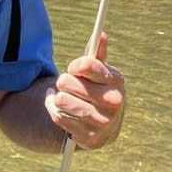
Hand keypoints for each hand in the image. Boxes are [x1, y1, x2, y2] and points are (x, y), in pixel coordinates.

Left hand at [44, 33, 124, 148]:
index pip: (85, 64)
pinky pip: (58, 116)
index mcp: (117, 81)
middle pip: (67, 81)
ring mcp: (102, 121)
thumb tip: (100, 34)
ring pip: (61, 100)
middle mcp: (113, 101)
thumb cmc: (97, 91)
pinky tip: (60, 109)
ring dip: (58, 98)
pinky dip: (54, 111)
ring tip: (64, 98)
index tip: (75, 69)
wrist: (103, 126)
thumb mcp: (100, 74)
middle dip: (64, 82)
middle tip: (68, 86)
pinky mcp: (89, 137)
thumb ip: (97, 55)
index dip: (75, 65)